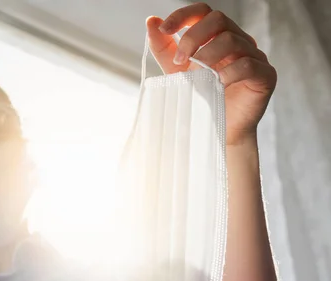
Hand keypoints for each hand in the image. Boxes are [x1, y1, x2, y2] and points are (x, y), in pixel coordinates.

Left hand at [147, 3, 276, 145]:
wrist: (219, 130)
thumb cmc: (201, 99)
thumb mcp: (177, 71)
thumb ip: (165, 48)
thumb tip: (151, 21)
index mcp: (218, 36)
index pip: (203, 12)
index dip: (183, 15)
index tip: (164, 29)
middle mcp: (239, 41)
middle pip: (218, 19)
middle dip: (194, 37)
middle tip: (180, 60)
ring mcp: (255, 56)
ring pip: (232, 40)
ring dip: (208, 55)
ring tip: (197, 75)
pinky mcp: (265, 75)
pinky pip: (248, 64)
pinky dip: (228, 72)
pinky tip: (217, 84)